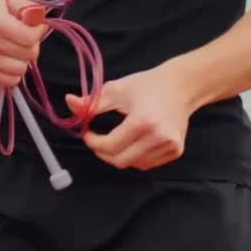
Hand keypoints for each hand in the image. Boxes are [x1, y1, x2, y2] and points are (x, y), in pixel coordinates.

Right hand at [0, 0, 48, 88]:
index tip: (35, 26)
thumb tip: (40, 19)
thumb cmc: (0, 10)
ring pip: (21, 70)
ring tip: (16, 48)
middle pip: (28, 55)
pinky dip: (14, 72)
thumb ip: (31, 9)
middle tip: (24, 37)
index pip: (30, 38)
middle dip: (31, 45)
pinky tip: (9, 59)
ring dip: (23, 60)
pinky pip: (10, 81)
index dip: (38, 31)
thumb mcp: (17, 2)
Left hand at [66, 64, 192, 170]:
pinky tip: (134, 143)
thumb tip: (68, 102)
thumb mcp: (117, 89)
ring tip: (117, 140)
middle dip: (103, 153)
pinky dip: (136, 157)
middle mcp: (159, 136)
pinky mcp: (176, 151)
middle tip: (98, 142)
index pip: (110, 146)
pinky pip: (148, 163)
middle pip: (120, 160)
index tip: (88, 134)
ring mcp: (170, 146)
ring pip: (134, 164)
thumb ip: (92, 102)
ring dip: (120, 155)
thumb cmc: (147, 85)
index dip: (94, 142)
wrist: (181, 86)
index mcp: (143, 121)